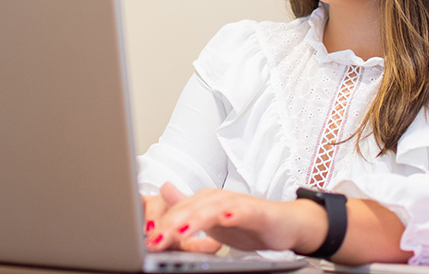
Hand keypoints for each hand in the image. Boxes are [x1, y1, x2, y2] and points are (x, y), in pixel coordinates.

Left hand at [145, 183, 326, 254]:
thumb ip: (187, 206)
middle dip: (170, 224)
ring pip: (212, 208)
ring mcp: (237, 203)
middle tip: (154, 240)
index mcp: (204, 201)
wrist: (286, 224)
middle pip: (190, 208)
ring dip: (195, 219)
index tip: (143, 239)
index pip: (177, 211)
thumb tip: (163, 188)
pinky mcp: (257, 211)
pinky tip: (226, 218)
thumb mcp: (211, 218)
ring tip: (179, 231)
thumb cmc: (248, 223)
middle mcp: (218, 198)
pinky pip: (243, 211)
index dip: (160, 224)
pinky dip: (233, 213)